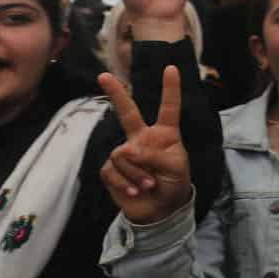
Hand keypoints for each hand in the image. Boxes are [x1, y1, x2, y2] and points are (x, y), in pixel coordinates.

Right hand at [98, 66, 191, 224]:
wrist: (160, 209)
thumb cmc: (174, 183)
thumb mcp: (175, 167)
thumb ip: (154, 155)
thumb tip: (127, 150)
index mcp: (164, 134)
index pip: (168, 108)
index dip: (170, 89)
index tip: (171, 68)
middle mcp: (142, 138)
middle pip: (127, 112)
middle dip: (116, 93)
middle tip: (104, 75)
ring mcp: (125, 153)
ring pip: (123, 155)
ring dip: (136, 173)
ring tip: (148, 185)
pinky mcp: (111, 169)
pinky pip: (112, 171)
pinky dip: (125, 183)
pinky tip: (134, 191)